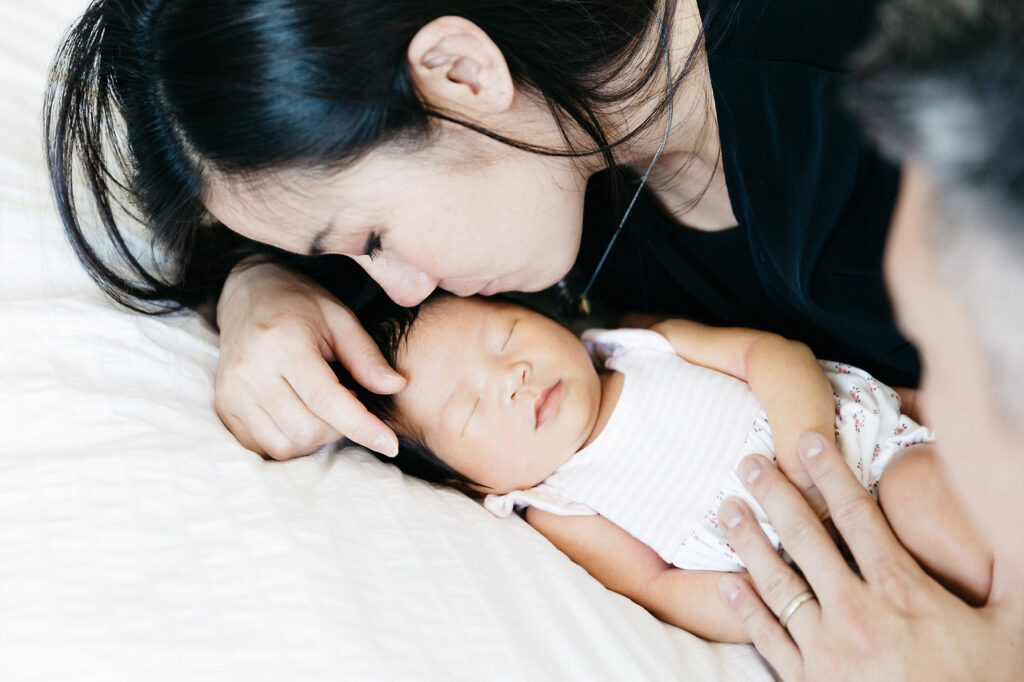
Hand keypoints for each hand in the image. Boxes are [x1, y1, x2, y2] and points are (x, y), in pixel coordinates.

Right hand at [215, 261, 404, 458]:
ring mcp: (232, 392)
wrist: (248, 294)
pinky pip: (264, 447)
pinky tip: (301, 415)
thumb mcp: (340, 318)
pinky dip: (291, 441)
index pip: (326, 399)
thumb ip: (366, 356)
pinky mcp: (224, 407)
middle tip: (348, 402)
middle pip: (307, 430)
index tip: (390, 444)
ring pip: (285, 445)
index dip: (361, 426)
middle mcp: (251, 372)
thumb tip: (396, 386)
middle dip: (339, 428)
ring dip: (316, 438)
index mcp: (282, 343)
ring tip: (324, 408)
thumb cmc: (300, 304)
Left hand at [716, 432, 1023, 680]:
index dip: (830, 474)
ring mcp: (826, 650)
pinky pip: (768, 639)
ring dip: (748, 541)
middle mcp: (856, 613)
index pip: (858, 516)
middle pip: (805, 539)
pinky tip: (727, 584)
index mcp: (903, 592)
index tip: (806, 442)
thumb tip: (1012, 510)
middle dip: (774, 494)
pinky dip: (744, 610)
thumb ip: (1010, 570)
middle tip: (748, 462)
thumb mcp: (1012, 627)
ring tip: (726, 509)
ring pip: (776, 582)